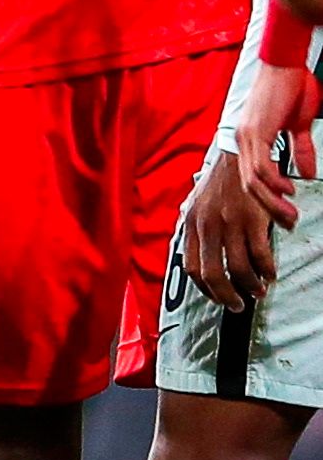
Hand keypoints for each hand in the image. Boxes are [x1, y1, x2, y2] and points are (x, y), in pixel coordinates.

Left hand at [182, 146, 280, 310]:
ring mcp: (230, 223)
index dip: (204, 288)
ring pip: (238, 268)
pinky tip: (270, 274)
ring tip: (257, 291)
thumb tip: (193, 252)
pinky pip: (260, 254)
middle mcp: (207, 226)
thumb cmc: (217, 181)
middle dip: (225, 296)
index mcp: (190, 224)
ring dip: (250, 286)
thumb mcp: (196, 203)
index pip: (191, 268)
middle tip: (237, 305)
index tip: (216, 296)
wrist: (237, 154)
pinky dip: (266, 269)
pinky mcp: (253, 219)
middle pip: (213, 274)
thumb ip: (194, 227)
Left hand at [235, 60, 321, 226]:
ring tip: (289, 214)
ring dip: (272, 200)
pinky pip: (261, 164)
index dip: (266, 199)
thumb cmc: (292, 88)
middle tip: (288, 223)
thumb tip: (307, 172)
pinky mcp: (256, 130)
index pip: (252, 178)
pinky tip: (287, 190)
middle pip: (248, 185)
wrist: (287, 63)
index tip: (283, 214)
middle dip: (268, 207)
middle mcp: (243, 139)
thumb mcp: (297, 126)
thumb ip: (300, 149)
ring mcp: (247, 136)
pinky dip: (273, 181)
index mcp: (250, 140)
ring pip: (253, 179)